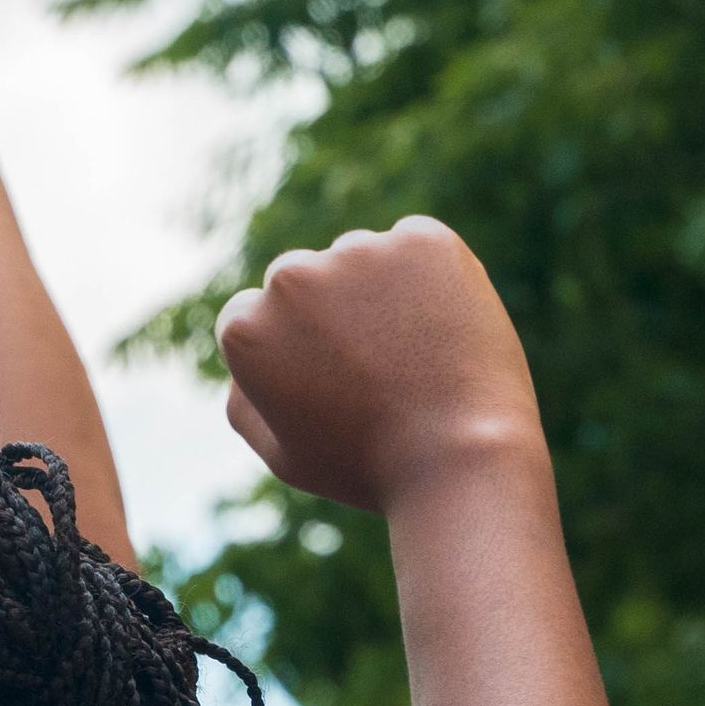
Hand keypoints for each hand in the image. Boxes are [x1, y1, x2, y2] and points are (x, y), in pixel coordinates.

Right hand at [215, 217, 543, 514]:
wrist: (460, 454)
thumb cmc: (366, 465)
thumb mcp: (281, 453)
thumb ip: (246, 400)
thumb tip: (245, 364)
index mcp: (247, 328)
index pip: (252, 314)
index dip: (290, 348)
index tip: (326, 377)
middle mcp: (291, 279)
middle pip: (301, 280)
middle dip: (327, 311)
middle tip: (374, 365)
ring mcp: (358, 253)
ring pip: (359, 259)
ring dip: (377, 289)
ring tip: (414, 350)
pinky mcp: (422, 240)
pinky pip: (414, 244)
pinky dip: (427, 273)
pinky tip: (442, 324)